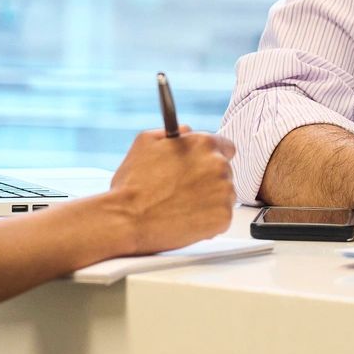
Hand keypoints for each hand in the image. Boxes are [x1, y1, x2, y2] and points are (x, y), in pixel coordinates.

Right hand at [108, 127, 236, 252]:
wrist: (127, 219)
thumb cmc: (133, 184)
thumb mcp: (145, 142)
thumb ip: (173, 132)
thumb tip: (187, 132)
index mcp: (203, 144)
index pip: (226, 147)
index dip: (212, 158)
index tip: (203, 168)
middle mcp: (218, 165)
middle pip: (225, 173)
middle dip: (208, 180)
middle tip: (185, 191)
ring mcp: (223, 193)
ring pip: (224, 196)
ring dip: (209, 201)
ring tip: (183, 206)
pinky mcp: (223, 218)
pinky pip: (222, 218)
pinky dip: (209, 221)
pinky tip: (188, 219)